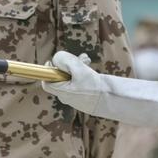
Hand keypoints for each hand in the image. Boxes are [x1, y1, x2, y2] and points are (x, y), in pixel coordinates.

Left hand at [41, 50, 157, 126]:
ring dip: (76, 65)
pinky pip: (79, 80)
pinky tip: (89, 64)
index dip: (47, 71)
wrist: (111, 100)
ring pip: (70, 76)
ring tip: (86, 59)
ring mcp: (75, 94)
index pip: (46, 83)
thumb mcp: (79, 70)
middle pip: (59, 76)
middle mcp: (67, 94)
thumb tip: (57, 58)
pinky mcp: (84, 93)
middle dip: (67, 64)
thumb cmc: (94, 88)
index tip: (53, 62)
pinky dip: (82, 71)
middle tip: (76, 58)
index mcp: (62, 91)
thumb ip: (65, 61)